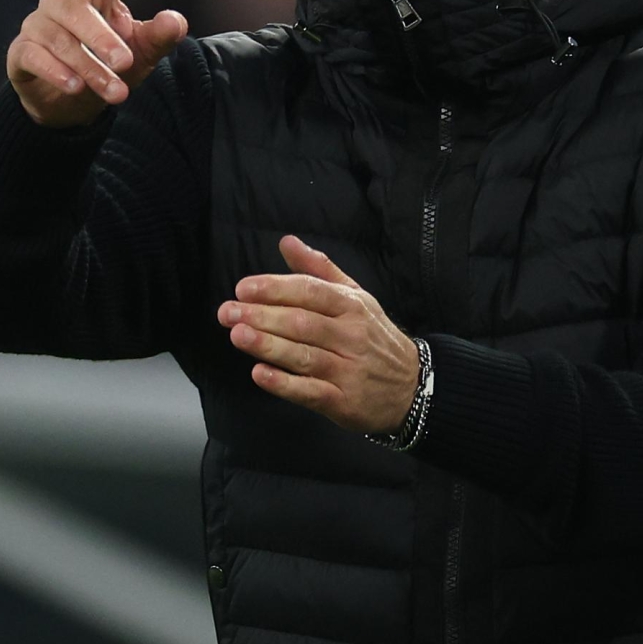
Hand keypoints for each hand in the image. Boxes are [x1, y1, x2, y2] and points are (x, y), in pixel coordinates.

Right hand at [7, 0, 188, 126]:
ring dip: (89, 67)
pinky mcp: (21, 52)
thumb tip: (177, 21)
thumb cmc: (111, 66)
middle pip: (77, 10)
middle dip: (102, 38)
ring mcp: (38, 25)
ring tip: (115, 92)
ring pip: (60, 39)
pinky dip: (57, 72)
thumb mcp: (142, 54)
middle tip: (125, 64)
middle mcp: (61, 2)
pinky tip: (75, 88)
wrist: (74, 105)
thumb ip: (159, 37)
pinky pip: (35, 56)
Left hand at [219, 235, 419, 433]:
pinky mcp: (344, 402)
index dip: (276, 288)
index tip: (243, 288)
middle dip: (262, 316)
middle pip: (303, 322)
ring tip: (237, 335)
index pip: (311, 291)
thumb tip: (287, 241)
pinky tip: (260, 374)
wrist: (413, 386)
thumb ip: (319, 270)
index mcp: (352, 306)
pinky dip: (284, 383)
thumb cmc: (374, 337)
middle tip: (228, 312)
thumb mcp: (356, 297)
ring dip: (268, 345)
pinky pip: (311, 391)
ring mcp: (348, 370)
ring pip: (304, 355)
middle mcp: (351, 335)